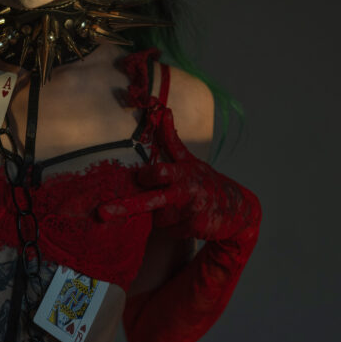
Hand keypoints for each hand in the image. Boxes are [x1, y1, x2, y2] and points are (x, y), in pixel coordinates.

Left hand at [98, 110, 257, 240]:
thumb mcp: (190, 160)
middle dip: (126, 207)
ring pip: (158, 220)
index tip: (139, 177)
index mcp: (182, 172)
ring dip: (163, 218)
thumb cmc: (207, 182)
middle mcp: (185, 191)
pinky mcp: (194, 229)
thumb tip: (163, 110)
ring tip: (178, 209)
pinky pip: (170, 232)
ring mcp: (190, 211)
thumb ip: (171, 139)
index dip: (147, 176)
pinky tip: (187, 221)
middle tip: (102, 212)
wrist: (238, 210)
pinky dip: (174, 229)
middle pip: (151, 201)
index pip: (160, 173)